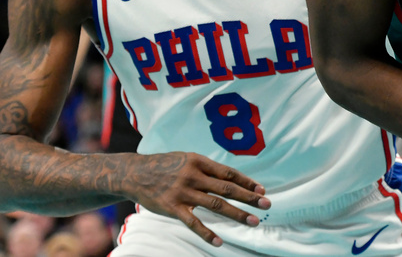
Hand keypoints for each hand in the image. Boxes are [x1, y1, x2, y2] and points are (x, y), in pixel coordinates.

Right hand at [122, 152, 269, 245]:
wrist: (134, 173)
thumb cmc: (165, 165)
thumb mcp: (186, 159)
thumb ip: (206, 168)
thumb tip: (230, 178)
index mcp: (199, 161)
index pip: (228, 173)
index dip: (246, 182)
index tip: (262, 189)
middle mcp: (193, 176)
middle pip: (227, 189)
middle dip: (249, 197)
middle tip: (266, 204)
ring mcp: (183, 192)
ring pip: (216, 205)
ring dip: (237, 214)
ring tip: (254, 221)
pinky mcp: (172, 208)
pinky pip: (193, 223)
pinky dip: (207, 233)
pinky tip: (219, 242)